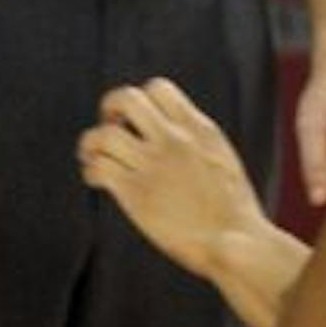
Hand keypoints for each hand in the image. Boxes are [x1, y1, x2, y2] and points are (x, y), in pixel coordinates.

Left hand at [79, 78, 260, 278]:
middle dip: (109, 109)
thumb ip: (196, 141)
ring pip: (103, 135)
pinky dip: (91, 172)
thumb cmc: (232, 208)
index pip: (158, 88)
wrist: (234, 238)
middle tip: (111, 130)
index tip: (137, 120)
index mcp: (198, 128)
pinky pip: (98, 168)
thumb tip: (175, 133)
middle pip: (126, 99)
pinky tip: (99, 183)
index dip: (140, 100)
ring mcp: (153, 165)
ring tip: (94, 159)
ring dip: (91, 145)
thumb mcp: (221, 158)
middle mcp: (174, 139)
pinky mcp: (136, 194)